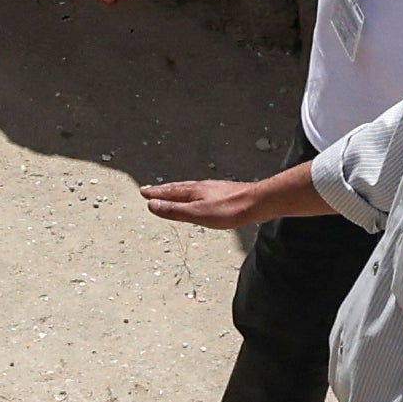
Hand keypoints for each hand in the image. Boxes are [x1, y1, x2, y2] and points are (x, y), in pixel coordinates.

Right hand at [142, 169, 312, 234]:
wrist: (258, 202)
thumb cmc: (231, 209)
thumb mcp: (198, 214)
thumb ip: (175, 210)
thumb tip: (152, 205)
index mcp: (193, 191)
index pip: (169, 192)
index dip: (155, 194)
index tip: (143, 192)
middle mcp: (203, 187)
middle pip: (178, 188)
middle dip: (164, 190)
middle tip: (152, 190)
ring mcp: (215, 189)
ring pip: (191, 189)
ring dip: (178, 191)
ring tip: (172, 193)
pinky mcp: (225, 193)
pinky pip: (202, 192)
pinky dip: (193, 194)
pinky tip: (201, 198)